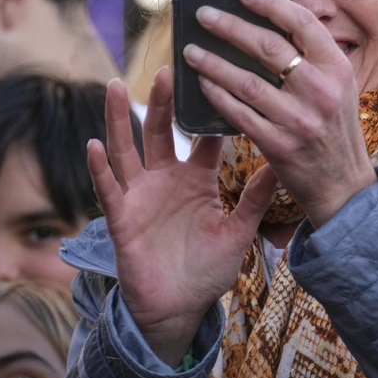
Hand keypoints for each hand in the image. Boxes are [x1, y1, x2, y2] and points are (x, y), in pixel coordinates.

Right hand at [88, 70, 276, 364]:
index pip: (200, 136)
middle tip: (169, 67)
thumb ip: (256, 199)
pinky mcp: (121, 217)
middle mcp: (164, 179)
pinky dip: (100, 169)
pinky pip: (108, 189)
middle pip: (160, 130)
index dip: (205, 110)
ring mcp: (139, 196)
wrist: (179, 310)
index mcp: (195, 179)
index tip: (214, 75)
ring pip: (126, 149)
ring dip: (117, 119)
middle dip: (162, 101)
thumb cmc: (207, 271)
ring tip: (113, 86)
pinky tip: (94, 146)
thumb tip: (283, 162)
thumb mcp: (238, 232)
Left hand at [184, 0, 376, 227]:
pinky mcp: (279, 144)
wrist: (344, 186)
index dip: (269, 3)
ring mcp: (299, 119)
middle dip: (230, 26)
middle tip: (205, 16)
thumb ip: (314, 57)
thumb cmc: (335, 129)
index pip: (302, 22)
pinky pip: (240, 113)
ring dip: (213, 62)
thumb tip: (274, 21)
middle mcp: (321, 90)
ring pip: (247, 80)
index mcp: (337, 68)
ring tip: (192, 51)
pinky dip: (218, 96)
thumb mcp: (340, 86)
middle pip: (267, 46)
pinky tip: (203, 84)